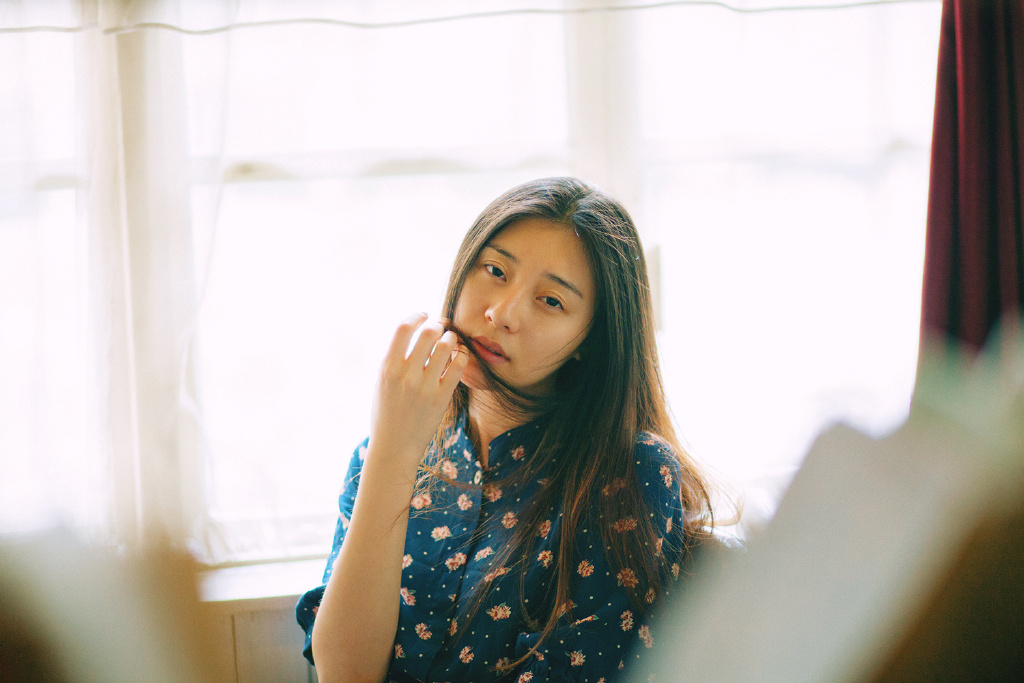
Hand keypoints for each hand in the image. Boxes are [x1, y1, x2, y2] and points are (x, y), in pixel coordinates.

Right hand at [367, 313, 468, 475]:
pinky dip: (461, 355)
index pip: (403, 328)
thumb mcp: (381, 383)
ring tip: (450, 341)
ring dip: (451, 338)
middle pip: (428, 333)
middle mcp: (406, 375)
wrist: (394, 447)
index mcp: (387, 368)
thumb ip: (395, 359)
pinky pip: (458, 366)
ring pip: (446, 346)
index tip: (424, 315)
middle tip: (441, 327)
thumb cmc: (386, 413)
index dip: (417, 316)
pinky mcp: (442, 398)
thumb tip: (415, 331)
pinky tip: (459, 356)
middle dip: (437, 325)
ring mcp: (425, 387)